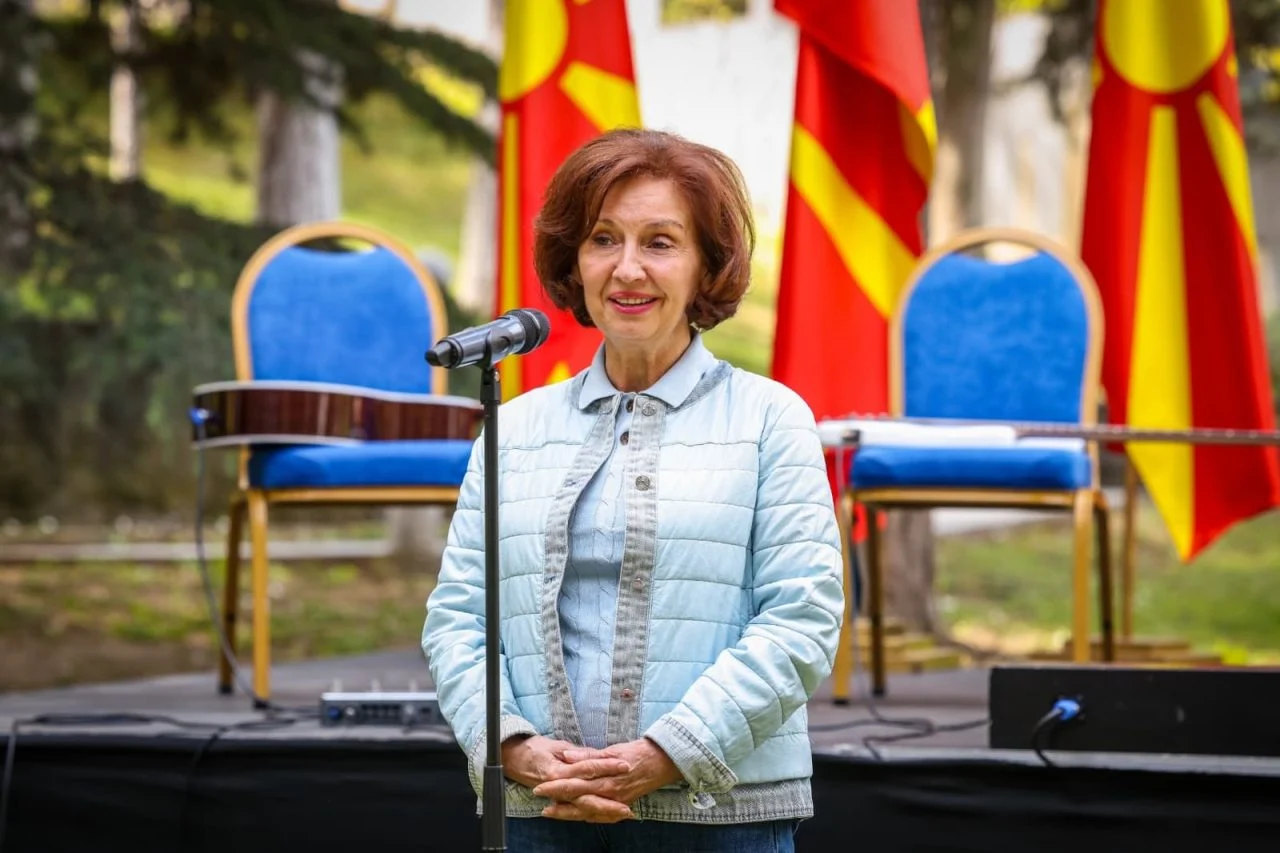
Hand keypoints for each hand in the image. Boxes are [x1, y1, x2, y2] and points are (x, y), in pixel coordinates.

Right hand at [501, 735, 633, 822]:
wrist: (514, 759)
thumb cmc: (536, 750)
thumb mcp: (557, 746)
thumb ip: (578, 753)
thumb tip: (597, 756)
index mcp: (559, 770)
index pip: (587, 768)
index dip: (607, 766)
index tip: (624, 764)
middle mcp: (560, 786)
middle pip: (588, 796)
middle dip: (609, 802)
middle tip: (627, 805)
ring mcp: (559, 796)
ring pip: (584, 808)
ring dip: (604, 812)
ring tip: (623, 814)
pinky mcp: (560, 801)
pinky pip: (578, 812)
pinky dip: (594, 816)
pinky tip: (609, 818)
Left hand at [532, 738, 682, 820]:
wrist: (662, 763)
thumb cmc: (637, 752)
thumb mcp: (612, 750)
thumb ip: (588, 755)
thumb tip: (566, 755)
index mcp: (605, 778)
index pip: (574, 784)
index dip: (555, 787)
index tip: (540, 786)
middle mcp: (609, 794)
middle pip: (577, 801)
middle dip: (557, 803)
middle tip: (539, 802)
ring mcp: (615, 802)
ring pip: (587, 812)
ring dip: (567, 813)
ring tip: (551, 812)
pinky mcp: (622, 805)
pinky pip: (601, 816)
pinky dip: (587, 817)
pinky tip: (576, 816)